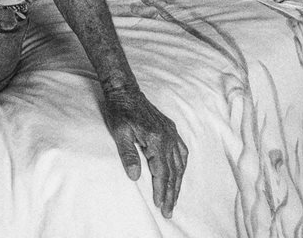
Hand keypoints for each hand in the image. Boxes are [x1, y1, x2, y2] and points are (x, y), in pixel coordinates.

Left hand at [102, 85, 187, 216]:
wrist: (125, 91)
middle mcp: (168, 138)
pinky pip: (182, 152)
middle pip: (174, 171)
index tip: (160, 206)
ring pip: (180, 164)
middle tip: (168, 211)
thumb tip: (135, 176)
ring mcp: (171, 133)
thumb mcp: (120, 133)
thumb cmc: (120, 111)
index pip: (162, 172)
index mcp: (156, 139)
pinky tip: (179, 174)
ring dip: (178, 183)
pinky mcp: (171, 129)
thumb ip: (128, 154)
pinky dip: (182, 166)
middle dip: (172, 193)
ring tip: (174, 198)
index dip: (161, 190)